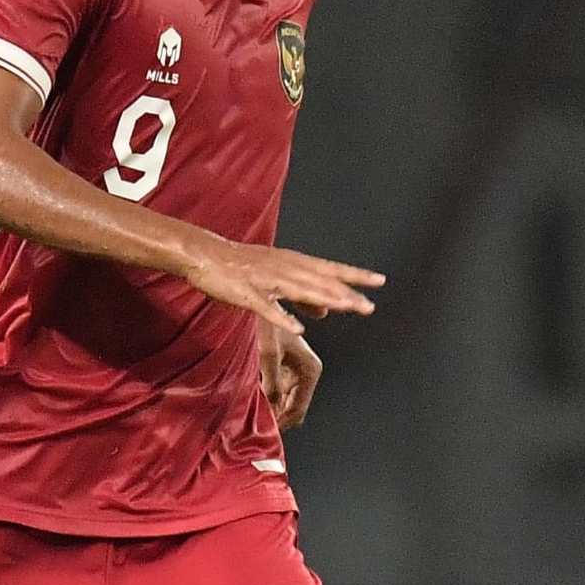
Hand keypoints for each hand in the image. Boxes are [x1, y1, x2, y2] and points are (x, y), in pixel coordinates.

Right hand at [185, 237, 383, 334]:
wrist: (204, 255)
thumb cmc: (242, 267)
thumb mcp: (277, 277)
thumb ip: (303, 296)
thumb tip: (328, 312)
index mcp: (292, 263)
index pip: (330, 269)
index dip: (355, 275)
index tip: (379, 281)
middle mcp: (284, 268)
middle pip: (319, 282)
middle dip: (344, 294)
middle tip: (368, 306)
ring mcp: (266, 280)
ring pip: (299, 291)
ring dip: (323, 300)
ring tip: (345, 309)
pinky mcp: (247, 293)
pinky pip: (267, 308)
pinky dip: (283, 318)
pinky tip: (298, 330)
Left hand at [259, 313, 324, 429]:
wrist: (260, 300)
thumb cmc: (265, 322)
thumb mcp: (268, 355)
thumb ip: (273, 386)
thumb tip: (273, 411)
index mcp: (310, 370)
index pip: (298, 409)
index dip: (280, 422)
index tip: (263, 431)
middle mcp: (306, 371)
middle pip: (291, 406)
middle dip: (275, 414)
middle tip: (252, 421)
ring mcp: (295, 369)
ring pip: (283, 399)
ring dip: (269, 404)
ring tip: (250, 408)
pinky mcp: (284, 365)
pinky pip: (277, 389)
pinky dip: (265, 393)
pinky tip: (252, 394)